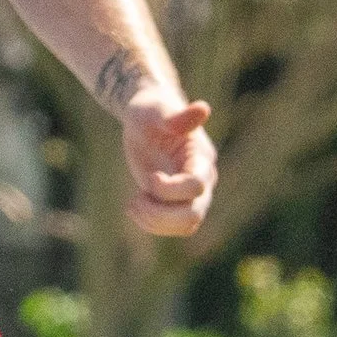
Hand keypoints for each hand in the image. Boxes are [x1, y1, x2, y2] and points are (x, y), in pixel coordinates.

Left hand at [120, 92, 215, 238]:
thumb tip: (203, 109)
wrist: (145, 116)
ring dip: (156, 222)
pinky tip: (133, 207)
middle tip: (135, 200)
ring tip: (132, 204)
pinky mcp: (177, 201)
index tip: (150, 176)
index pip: (196, 187)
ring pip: (186, 226)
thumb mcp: (157, 110)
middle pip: (194, 215)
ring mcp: (191, 193)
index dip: (169, 189)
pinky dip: (152, 224)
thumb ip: (177, 117)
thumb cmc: (150, 109)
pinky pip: (173, 227)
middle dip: (161, 215)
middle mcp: (202, 178)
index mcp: (201, 157)